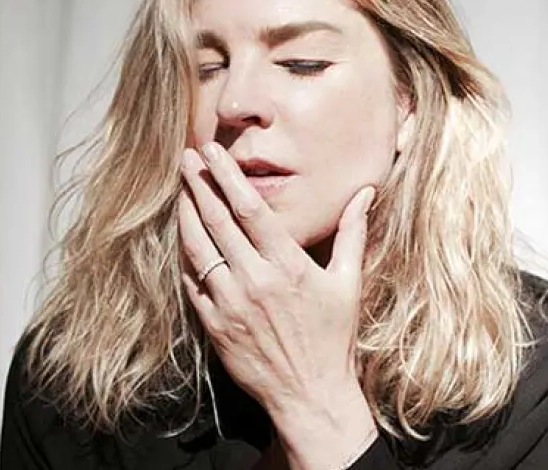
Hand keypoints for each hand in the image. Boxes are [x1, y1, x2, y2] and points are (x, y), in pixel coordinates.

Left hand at [178, 142, 377, 468]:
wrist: (310, 394)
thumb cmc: (333, 339)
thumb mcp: (349, 283)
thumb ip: (353, 233)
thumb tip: (366, 192)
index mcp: (289, 266)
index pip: (250, 209)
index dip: (228, 176)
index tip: (213, 152)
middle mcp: (256, 280)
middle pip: (218, 222)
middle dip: (199, 185)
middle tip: (186, 158)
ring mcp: (231, 303)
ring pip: (199, 249)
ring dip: (186, 215)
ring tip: (180, 190)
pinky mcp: (215, 325)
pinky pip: (192, 283)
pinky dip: (185, 256)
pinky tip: (182, 236)